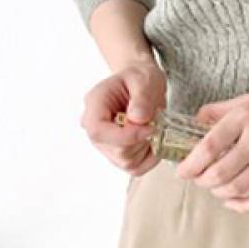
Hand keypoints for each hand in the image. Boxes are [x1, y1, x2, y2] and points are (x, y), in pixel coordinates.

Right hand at [79, 59, 167, 176]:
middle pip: (117, 150)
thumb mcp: (144, 79)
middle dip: (143, 139)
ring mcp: (104, 145)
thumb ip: (142, 97)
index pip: (98, 131)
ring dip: (148, 146)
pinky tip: (152, 138)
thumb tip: (138, 118)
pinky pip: (136, 168)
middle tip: (154, 121)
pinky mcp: (117, 156)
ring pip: (128, 161)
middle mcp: (94, 129)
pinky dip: (150, 157)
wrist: (140, 85)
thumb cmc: (139, 79)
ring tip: (151, 126)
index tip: (149, 127)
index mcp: (94, 106)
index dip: (125, 135)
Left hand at [175, 67, 248, 211]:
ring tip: (215, 187)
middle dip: (202, 181)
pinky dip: (243, 205)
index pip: (209, 147)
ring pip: (239, 187)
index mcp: (246, 116)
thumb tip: (195, 122)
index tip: (181, 172)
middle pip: (220, 172)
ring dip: (219, 193)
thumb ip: (221, 111)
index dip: (190, 164)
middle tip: (197, 179)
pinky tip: (233, 202)